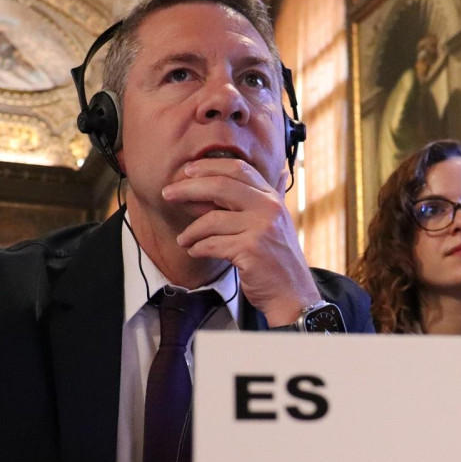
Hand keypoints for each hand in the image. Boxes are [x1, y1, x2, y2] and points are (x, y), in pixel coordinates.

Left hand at [164, 159, 320, 325]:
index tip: (187, 171)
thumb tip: (283, 172)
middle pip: (220, 186)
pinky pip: (212, 244)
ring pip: (211, 220)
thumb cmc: (280, 260)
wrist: (293, 295)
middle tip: (168, 194)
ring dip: (190, 230)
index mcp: (273, 198)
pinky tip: (194, 251)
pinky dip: (198, 248)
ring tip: (183, 239)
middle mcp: (269, 209)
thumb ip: (274, 199)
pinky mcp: (250, 251)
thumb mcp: (281, 222)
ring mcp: (261, 229)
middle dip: (188, 188)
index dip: (209, 166)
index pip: (239, 169)